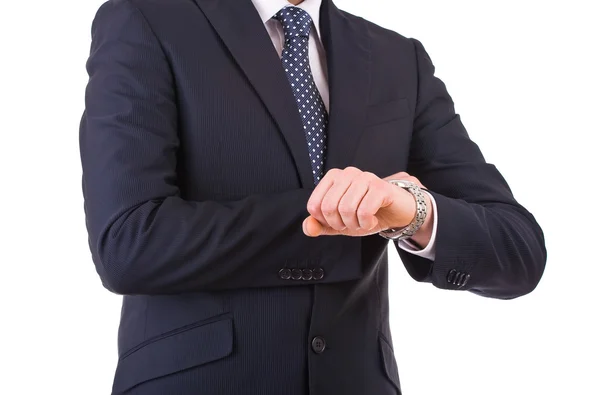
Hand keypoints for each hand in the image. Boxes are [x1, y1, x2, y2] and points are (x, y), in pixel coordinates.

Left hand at [303, 167, 426, 236]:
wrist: (396, 211)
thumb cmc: (366, 213)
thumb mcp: (340, 223)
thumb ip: (320, 225)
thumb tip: (308, 227)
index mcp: (333, 177)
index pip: (314, 206)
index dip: (325, 221)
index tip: (339, 221)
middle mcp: (347, 173)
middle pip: (329, 208)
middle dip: (340, 224)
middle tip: (352, 223)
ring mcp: (364, 177)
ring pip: (346, 210)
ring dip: (355, 225)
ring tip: (363, 222)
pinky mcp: (380, 187)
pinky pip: (364, 212)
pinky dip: (367, 224)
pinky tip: (373, 220)